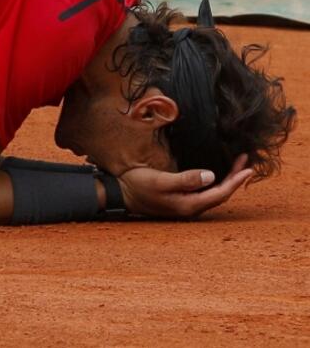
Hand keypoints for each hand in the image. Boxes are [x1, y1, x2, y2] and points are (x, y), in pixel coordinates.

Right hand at [117, 154, 252, 218]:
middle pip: (220, 194)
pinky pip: (205, 192)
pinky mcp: (181, 199)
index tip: (248, 168)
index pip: (220, 194)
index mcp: (188, 204)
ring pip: (214, 194)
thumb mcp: (160, 180)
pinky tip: (216, 174)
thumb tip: (211, 176)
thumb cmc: (138, 185)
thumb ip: (186, 179)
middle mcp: (190, 207)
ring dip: (227, 180)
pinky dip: (216, 182)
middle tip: (245, 161)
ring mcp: (186, 205)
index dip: (236, 182)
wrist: (120, 194)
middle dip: (235, 179)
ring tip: (236, 165)